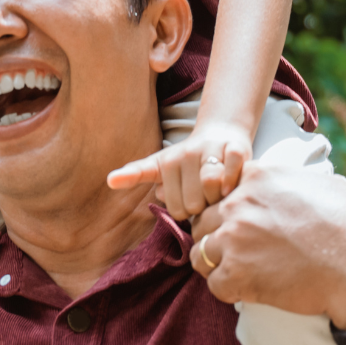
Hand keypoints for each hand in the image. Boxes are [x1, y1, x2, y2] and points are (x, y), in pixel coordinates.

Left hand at [106, 120, 252, 218]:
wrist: (221, 133)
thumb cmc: (188, 160)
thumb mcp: (159, 166)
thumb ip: (137, 175)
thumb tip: (110, 180)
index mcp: (167, 163)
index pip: (174, 207)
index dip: (183, 211)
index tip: (180, 204)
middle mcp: (186, 154)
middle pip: (194, 203)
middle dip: (203, 208)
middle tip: (205, 197)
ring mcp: (211, 150)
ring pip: (211, 187)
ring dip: (218, 199)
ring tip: (218, 193)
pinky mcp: (235, 148)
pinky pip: (232, 173)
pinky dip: (233, 184)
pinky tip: (232, 186)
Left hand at [189, 165, 345, 325]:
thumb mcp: (325, 186)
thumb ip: (292, 182)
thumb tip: (291, 187)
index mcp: (258, 177)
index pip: (220, 188)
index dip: (229, 208)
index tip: (243, 222)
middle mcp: (239, 204)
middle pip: (205, 220)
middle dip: (218, 236)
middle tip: (240, 253)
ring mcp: (235, 238)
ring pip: (201, 252)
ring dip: (217, 264)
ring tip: (242, 273)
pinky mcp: (237, 274)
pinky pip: (214, 283)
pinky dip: (228, 290)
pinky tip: (250, 290)